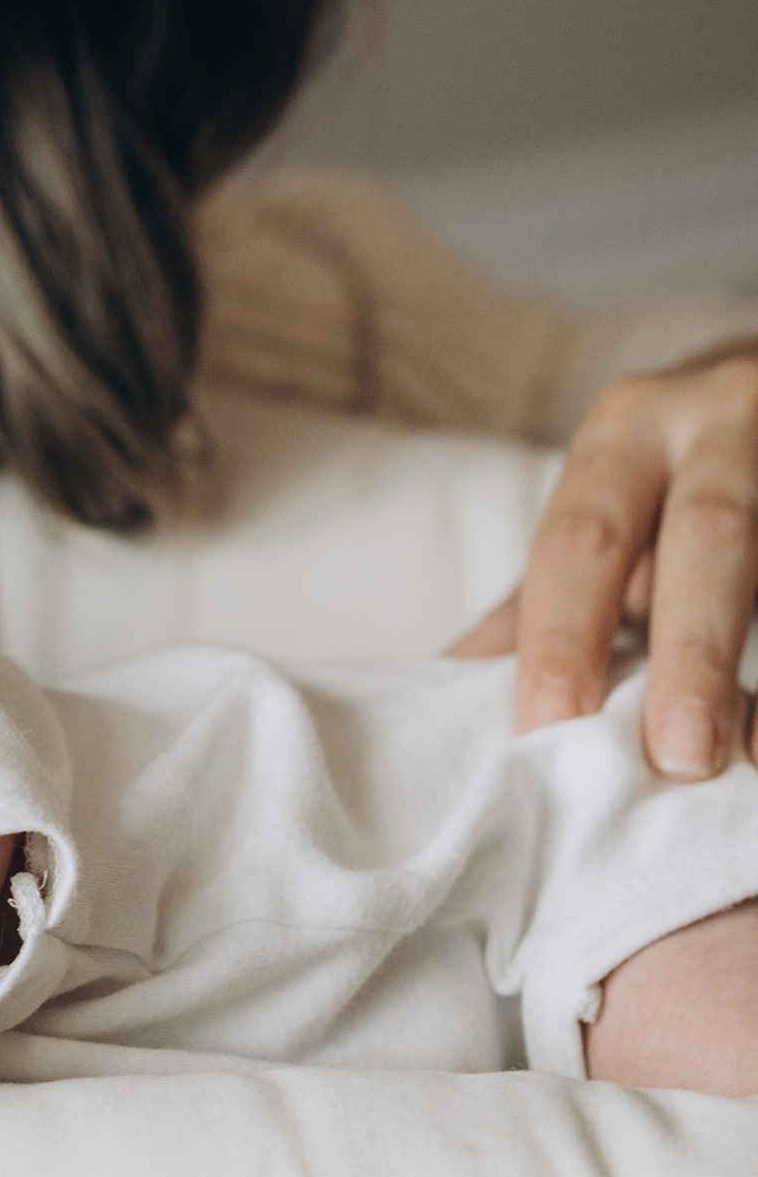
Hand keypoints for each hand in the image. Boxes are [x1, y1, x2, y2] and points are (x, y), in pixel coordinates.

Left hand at [449, 346, 757, 775]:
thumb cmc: (667, 473)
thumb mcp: (602, 507)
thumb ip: (540, 597)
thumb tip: (449, 686)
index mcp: (626, 431)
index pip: (581, 537)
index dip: (561, 634)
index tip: (549, 726)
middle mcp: (714, 422)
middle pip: (704, 535)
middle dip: (689, 648)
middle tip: (677, 754)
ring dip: (751, 657)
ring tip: (749, 752)